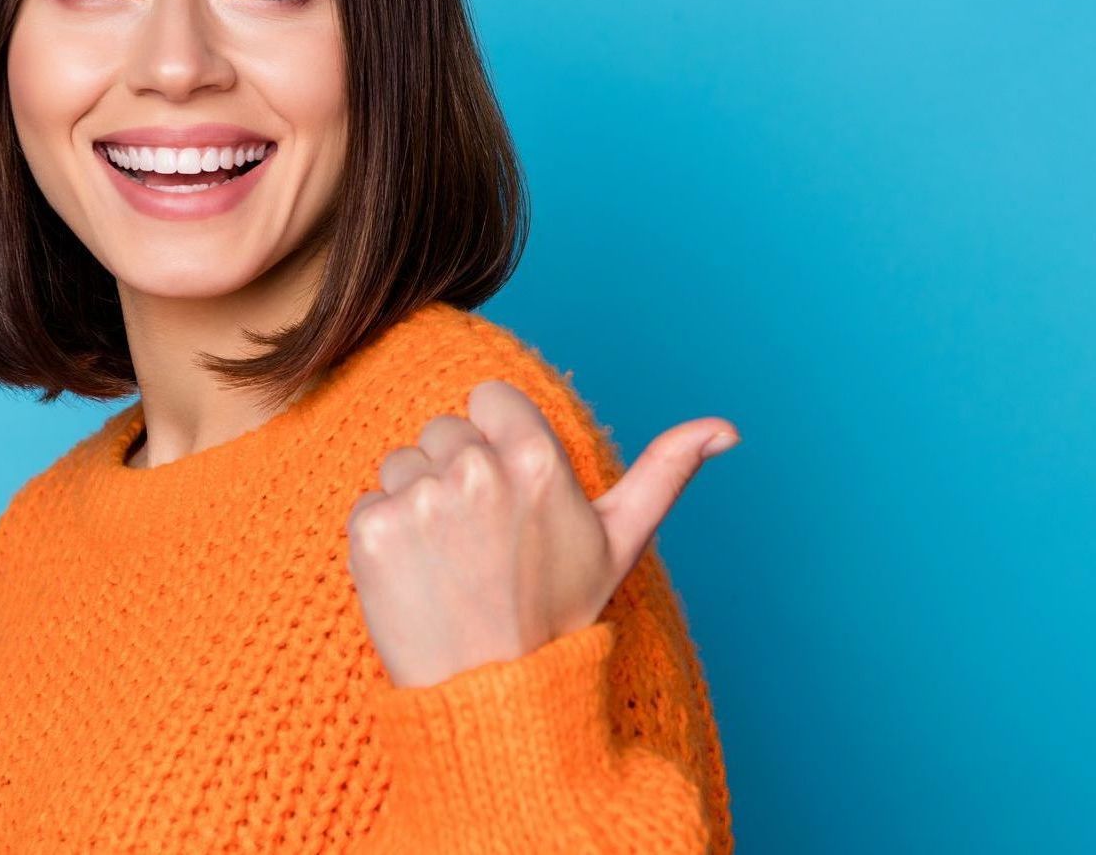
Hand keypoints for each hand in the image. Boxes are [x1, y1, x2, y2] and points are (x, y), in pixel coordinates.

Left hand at [345, 378, 739, 687]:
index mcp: (535, 459)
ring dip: (419, 501)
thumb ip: (666, 471)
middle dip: (459, 471)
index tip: (510, 491)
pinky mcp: (373, 532)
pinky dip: (385, 536)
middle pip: (445, 429)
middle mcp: (476, 471)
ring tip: (452, 560)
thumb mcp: (619, 541)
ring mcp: (420, 500)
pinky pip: (369, 501)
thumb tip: (726, 429)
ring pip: (403, 462)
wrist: (493, 696)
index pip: (490, 398)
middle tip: (483, 539)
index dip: (499, 441)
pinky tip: (418, 575)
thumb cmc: (558, 613)